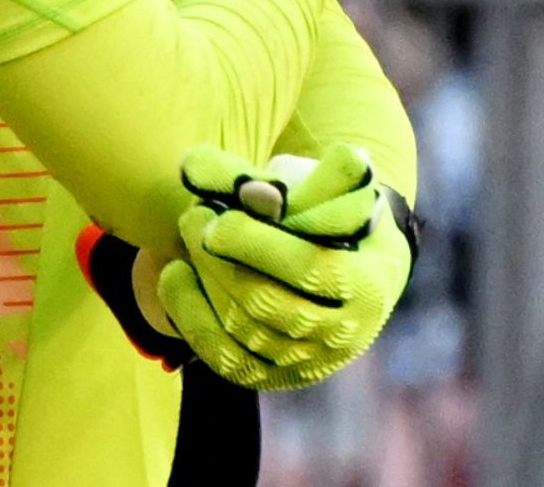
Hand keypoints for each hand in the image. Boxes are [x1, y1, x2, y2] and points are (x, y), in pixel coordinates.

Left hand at [154, 144, 414, 390]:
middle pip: (267, 304)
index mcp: (368, 284)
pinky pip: (226, 359)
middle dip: (219, 262)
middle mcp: (344, 334)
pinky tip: (175, 278)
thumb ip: (268, 177)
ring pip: (243, 332)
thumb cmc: (331, 214)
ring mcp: (309, 362)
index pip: (308, 269)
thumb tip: (198, 167)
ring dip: (203, 285)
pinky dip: (193, 319)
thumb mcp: (319, 186)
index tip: (218, 217)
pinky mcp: (276, 376)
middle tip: (192, 220)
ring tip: (184, 244)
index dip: (256, 245)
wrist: (349, 264)